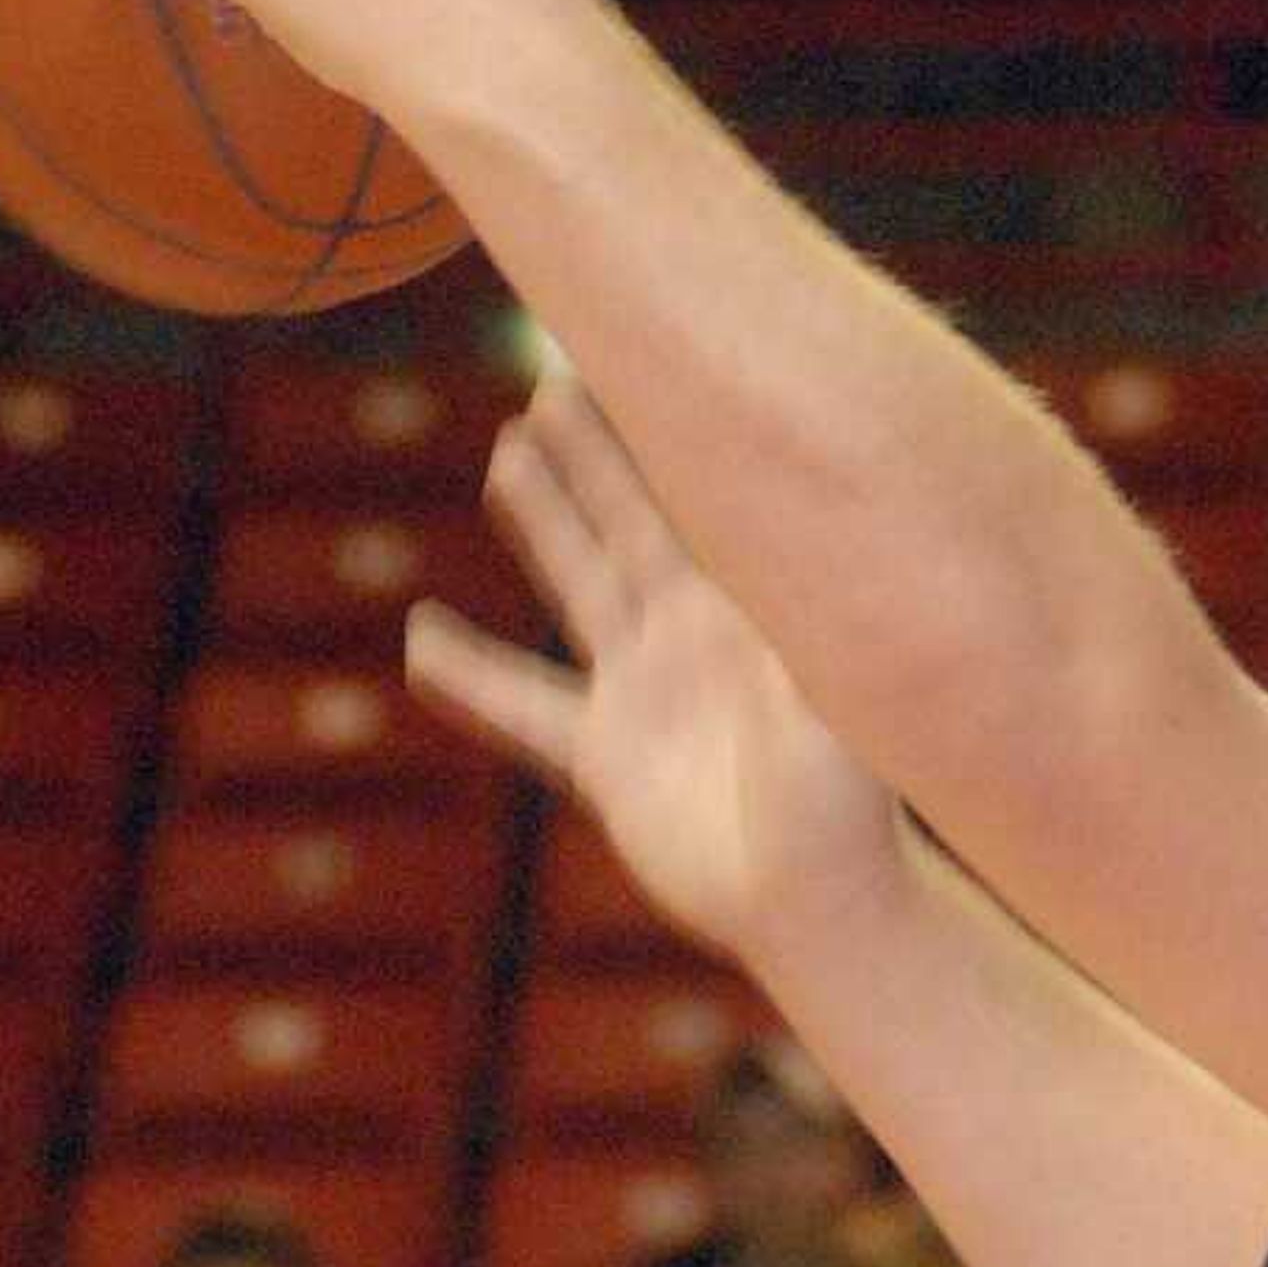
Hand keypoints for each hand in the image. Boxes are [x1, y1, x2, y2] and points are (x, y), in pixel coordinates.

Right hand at [405, 370, 909, 965]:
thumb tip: (822, 572)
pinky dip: (470, 676)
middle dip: (596, 452)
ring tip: (510, 457)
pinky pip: (522, 708)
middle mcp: (692, 639)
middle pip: (630, 522)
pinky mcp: (604, 755)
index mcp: (750, 617)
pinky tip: (421, 640)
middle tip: (558, 375)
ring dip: (543, 522)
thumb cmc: (846, 814)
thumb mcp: (836, 718)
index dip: (671, 440)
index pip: (703, 506)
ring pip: (578, 585)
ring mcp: (644, 691)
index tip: (639, 365)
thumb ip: (815, 648)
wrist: (814, 901)